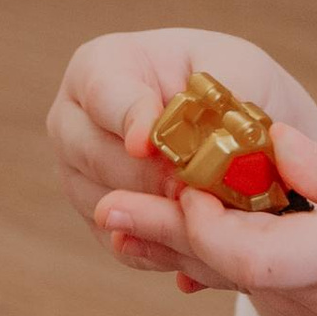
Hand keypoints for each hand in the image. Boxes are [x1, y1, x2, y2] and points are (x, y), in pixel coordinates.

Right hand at [49, 30, 316, 286]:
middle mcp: (73, 121)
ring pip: (107, 206)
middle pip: (96, 156)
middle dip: (152, 177)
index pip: (103, 93)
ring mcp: (77, 175)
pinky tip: (202, 241)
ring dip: (161, 216)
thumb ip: (216, 99)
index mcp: (100, 67)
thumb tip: (194, 147)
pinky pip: (124, 245)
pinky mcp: (99, 221)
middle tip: (197, 189)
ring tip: (209, 214)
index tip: (149, 144)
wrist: (244, 129)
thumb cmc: (234, 85)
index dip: (128, 119)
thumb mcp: (237, 72)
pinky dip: (165, 248)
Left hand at [94, 123, 316, 315]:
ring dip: (197, 250)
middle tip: (104, 208)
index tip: (171, 174)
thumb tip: (267, 152)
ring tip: (133, 221)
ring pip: (254, 285)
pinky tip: (210, 236)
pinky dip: (241, 261)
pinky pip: (285, 290)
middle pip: (234, 275)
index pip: (247, 252)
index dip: (198, 217)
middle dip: (168, 237)